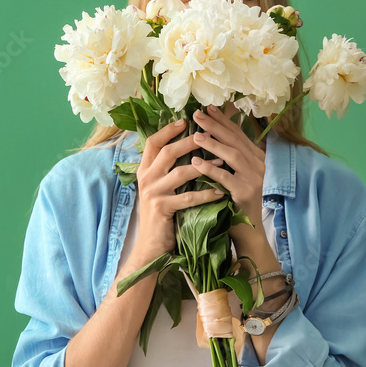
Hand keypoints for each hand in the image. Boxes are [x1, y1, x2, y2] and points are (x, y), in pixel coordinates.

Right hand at [135, 119, 224, 256]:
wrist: (150, 245)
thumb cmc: (160, 215)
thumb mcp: (159, 188)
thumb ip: (166, 170)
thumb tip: (186, 150)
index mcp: (144, 170)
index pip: (153, 143)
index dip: (168, 130)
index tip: (185, 120)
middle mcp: (145, 179)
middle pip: (167, 152)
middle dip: (189, 142)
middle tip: (208, 134)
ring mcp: (153, 194)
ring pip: (179, 173)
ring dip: (203, 166)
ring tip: (221, 162)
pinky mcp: (162, 209)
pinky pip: (188, 198)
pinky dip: (205, 194)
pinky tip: (220, 192)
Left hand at [189, 104, 266, 247]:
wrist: (248, 231)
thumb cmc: (235, 201)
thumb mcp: (235, 174)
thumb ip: (228, 156)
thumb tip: (210, 132)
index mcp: (256, 157)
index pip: (238, 133)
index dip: (223, 119)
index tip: (207, 107)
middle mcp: (258, 164)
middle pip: (235, 140)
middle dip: (215, 125)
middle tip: (197, 115)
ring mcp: (254, 178)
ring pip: (232, 155)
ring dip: (212, 143)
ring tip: (195, 135)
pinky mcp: (245, 193)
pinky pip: (225, 177)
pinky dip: (210, 168)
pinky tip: (196, 162)